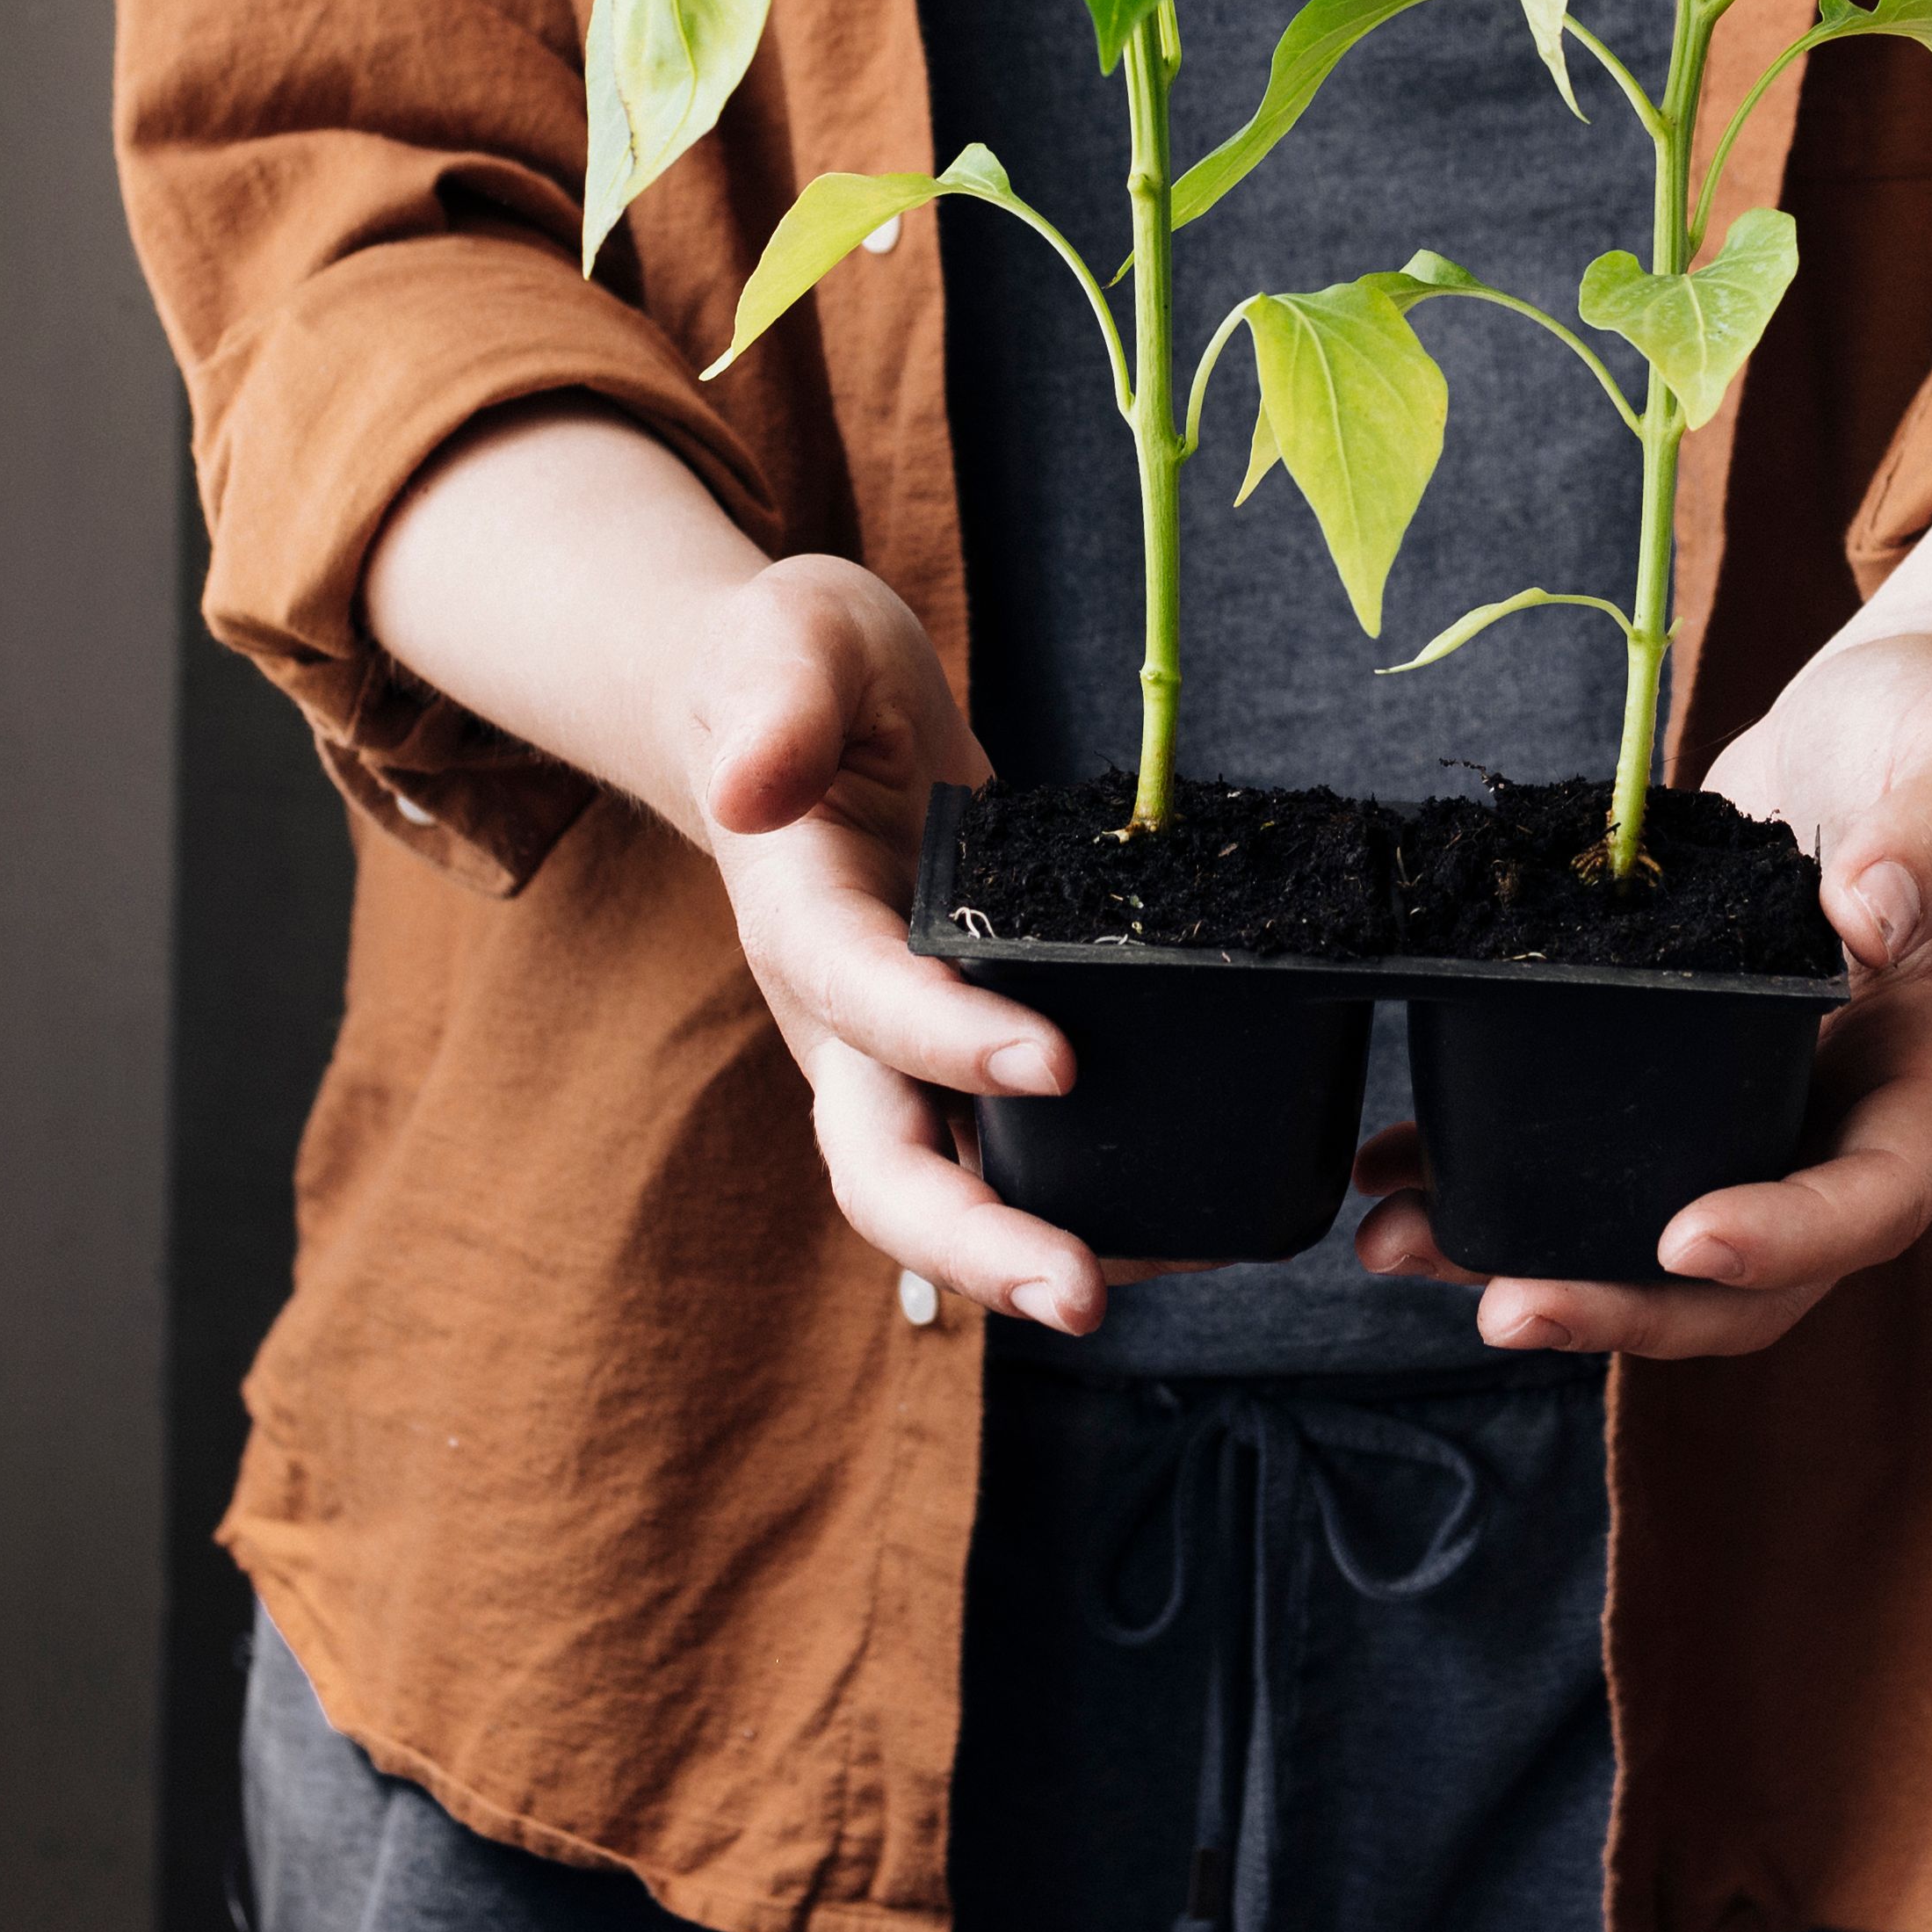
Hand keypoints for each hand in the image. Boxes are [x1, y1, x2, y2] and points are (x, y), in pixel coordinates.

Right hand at [362, 402, 1163, 1335]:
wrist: (792, 709)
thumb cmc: (795, 669)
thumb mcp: (793, 637)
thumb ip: (778, 696)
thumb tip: (749, 785)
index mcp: (798, 916)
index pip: (860, 995)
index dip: (943, 1038)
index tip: (1052, 1061)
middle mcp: (840, 1014)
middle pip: (881, 1162)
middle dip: (972, 1242)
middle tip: (1082, 1295)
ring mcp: (894, 1052)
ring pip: (939, 1187)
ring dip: (1024, 1258)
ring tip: (1148, 1287)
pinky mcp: (955, 1054)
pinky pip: (1006, 1153)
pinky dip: (1082, 1203)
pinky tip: (1182, 1231)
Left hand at [1353, 628, 1931, 1354]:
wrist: (1898, 716)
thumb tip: (1870, 916)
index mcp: (1928, 1078)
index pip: (1871, 1200)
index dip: (1783, 1240)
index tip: (1683, 1236)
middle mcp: (1836, 1120)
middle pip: (1746, 1276)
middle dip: (1625, 1305)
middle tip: (1505, 1308)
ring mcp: (1749, 1101)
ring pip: (1644, 1230)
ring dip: (1526, 1257)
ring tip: (1395, 1247)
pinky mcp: (1673, 1060)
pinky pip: (1587, 1143)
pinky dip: (1489, 1165)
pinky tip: (1392, 1163)